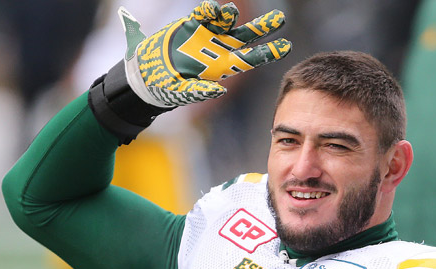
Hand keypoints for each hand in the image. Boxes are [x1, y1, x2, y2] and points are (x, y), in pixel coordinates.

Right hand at [119, 1, 290, 107]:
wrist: (148, 73)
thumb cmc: (168, 87)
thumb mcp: (184, 92)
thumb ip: (201, 91)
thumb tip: (219, 91)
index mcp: (223, 66)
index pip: (252, 58)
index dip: (269, 52)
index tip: (287, 46)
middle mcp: (220, 48)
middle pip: (247, 36)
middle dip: (263, 27)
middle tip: (280, 18)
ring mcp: (207, 35)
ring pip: (227, 21)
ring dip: (230, 15)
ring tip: (230, 12)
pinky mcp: (192, 25)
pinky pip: (204, 14)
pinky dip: (209, 10)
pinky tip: (212, 8)